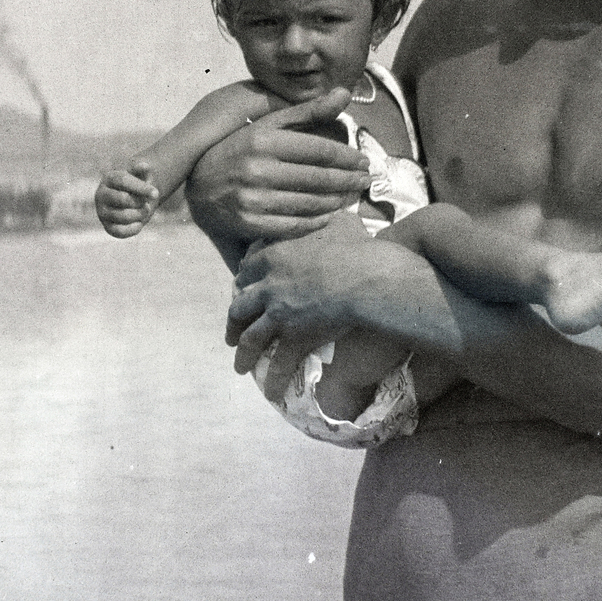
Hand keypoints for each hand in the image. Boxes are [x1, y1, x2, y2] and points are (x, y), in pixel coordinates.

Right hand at [96, 158, 158, 237]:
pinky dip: (135, 228)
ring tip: (144, 210)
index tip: (156, 193)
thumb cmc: (137, 186)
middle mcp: (101, 195)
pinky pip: (121, 232)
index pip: (123, 180)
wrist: (132, 201)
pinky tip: (139, 222)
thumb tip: (144, 165)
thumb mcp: (141, 176)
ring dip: (140, 214)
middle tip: (146, 202)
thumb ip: (142, 171)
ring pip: (124, 216)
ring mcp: (102, 212)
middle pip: (123, 199)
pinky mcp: (107, 227)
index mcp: (109, 178)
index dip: (141, 187)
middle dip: (140, 202)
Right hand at [187, 86, 371, 245]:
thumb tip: (344, 94)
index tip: (363, 161)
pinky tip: (328, 215)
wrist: (198, 184)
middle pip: (318, 178)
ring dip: (336, 201)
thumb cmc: (239, 150)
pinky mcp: (249, 223)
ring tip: (350, 196)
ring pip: (309, 203)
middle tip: (366, 181)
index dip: (346, 157)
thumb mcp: (267, 124)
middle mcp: (258, 169)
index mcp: (264, 140)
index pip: (318, 151)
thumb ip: (307, 111)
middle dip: (348, 180)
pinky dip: (316, 222)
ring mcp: (252, 199)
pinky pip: (293, 226)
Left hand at [227, 214, 389, 398]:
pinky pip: (278, 363)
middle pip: (238, 306)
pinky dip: (273, 379)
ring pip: (250, 338)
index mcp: (274, 256)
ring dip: (243, 354)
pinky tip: (271, 392)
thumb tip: (334, 208)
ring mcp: (278, 313)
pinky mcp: (294, 336)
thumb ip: (325, 218)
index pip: (246, 270)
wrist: (368, 279)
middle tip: (232, 332)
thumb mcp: (337, 222)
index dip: (242, 282)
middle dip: (233, 321)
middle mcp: (269, 286)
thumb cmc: (357, 248)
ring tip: (240, 367)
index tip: (242, 289)